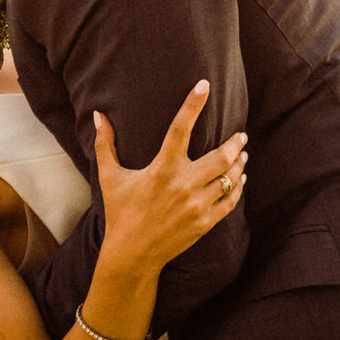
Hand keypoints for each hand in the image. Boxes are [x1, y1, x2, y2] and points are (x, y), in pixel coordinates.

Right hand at [93, 81, 246, 274]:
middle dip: (235, 142)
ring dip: (239, 163)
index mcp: (161, 169)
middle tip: (241, 135)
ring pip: (230, 177)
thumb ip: (105, 144)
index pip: (180, 128)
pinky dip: (237, 187)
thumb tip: (98, 115)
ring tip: (242, 154)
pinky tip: (239, 179)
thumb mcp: (110, 178)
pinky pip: (231, 200)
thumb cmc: (120, 213)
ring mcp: (197, 205)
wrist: (132, 254)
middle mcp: (183, 185)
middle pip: (221, 156)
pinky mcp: (205, 222)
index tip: (204, 85)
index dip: (193, 104)